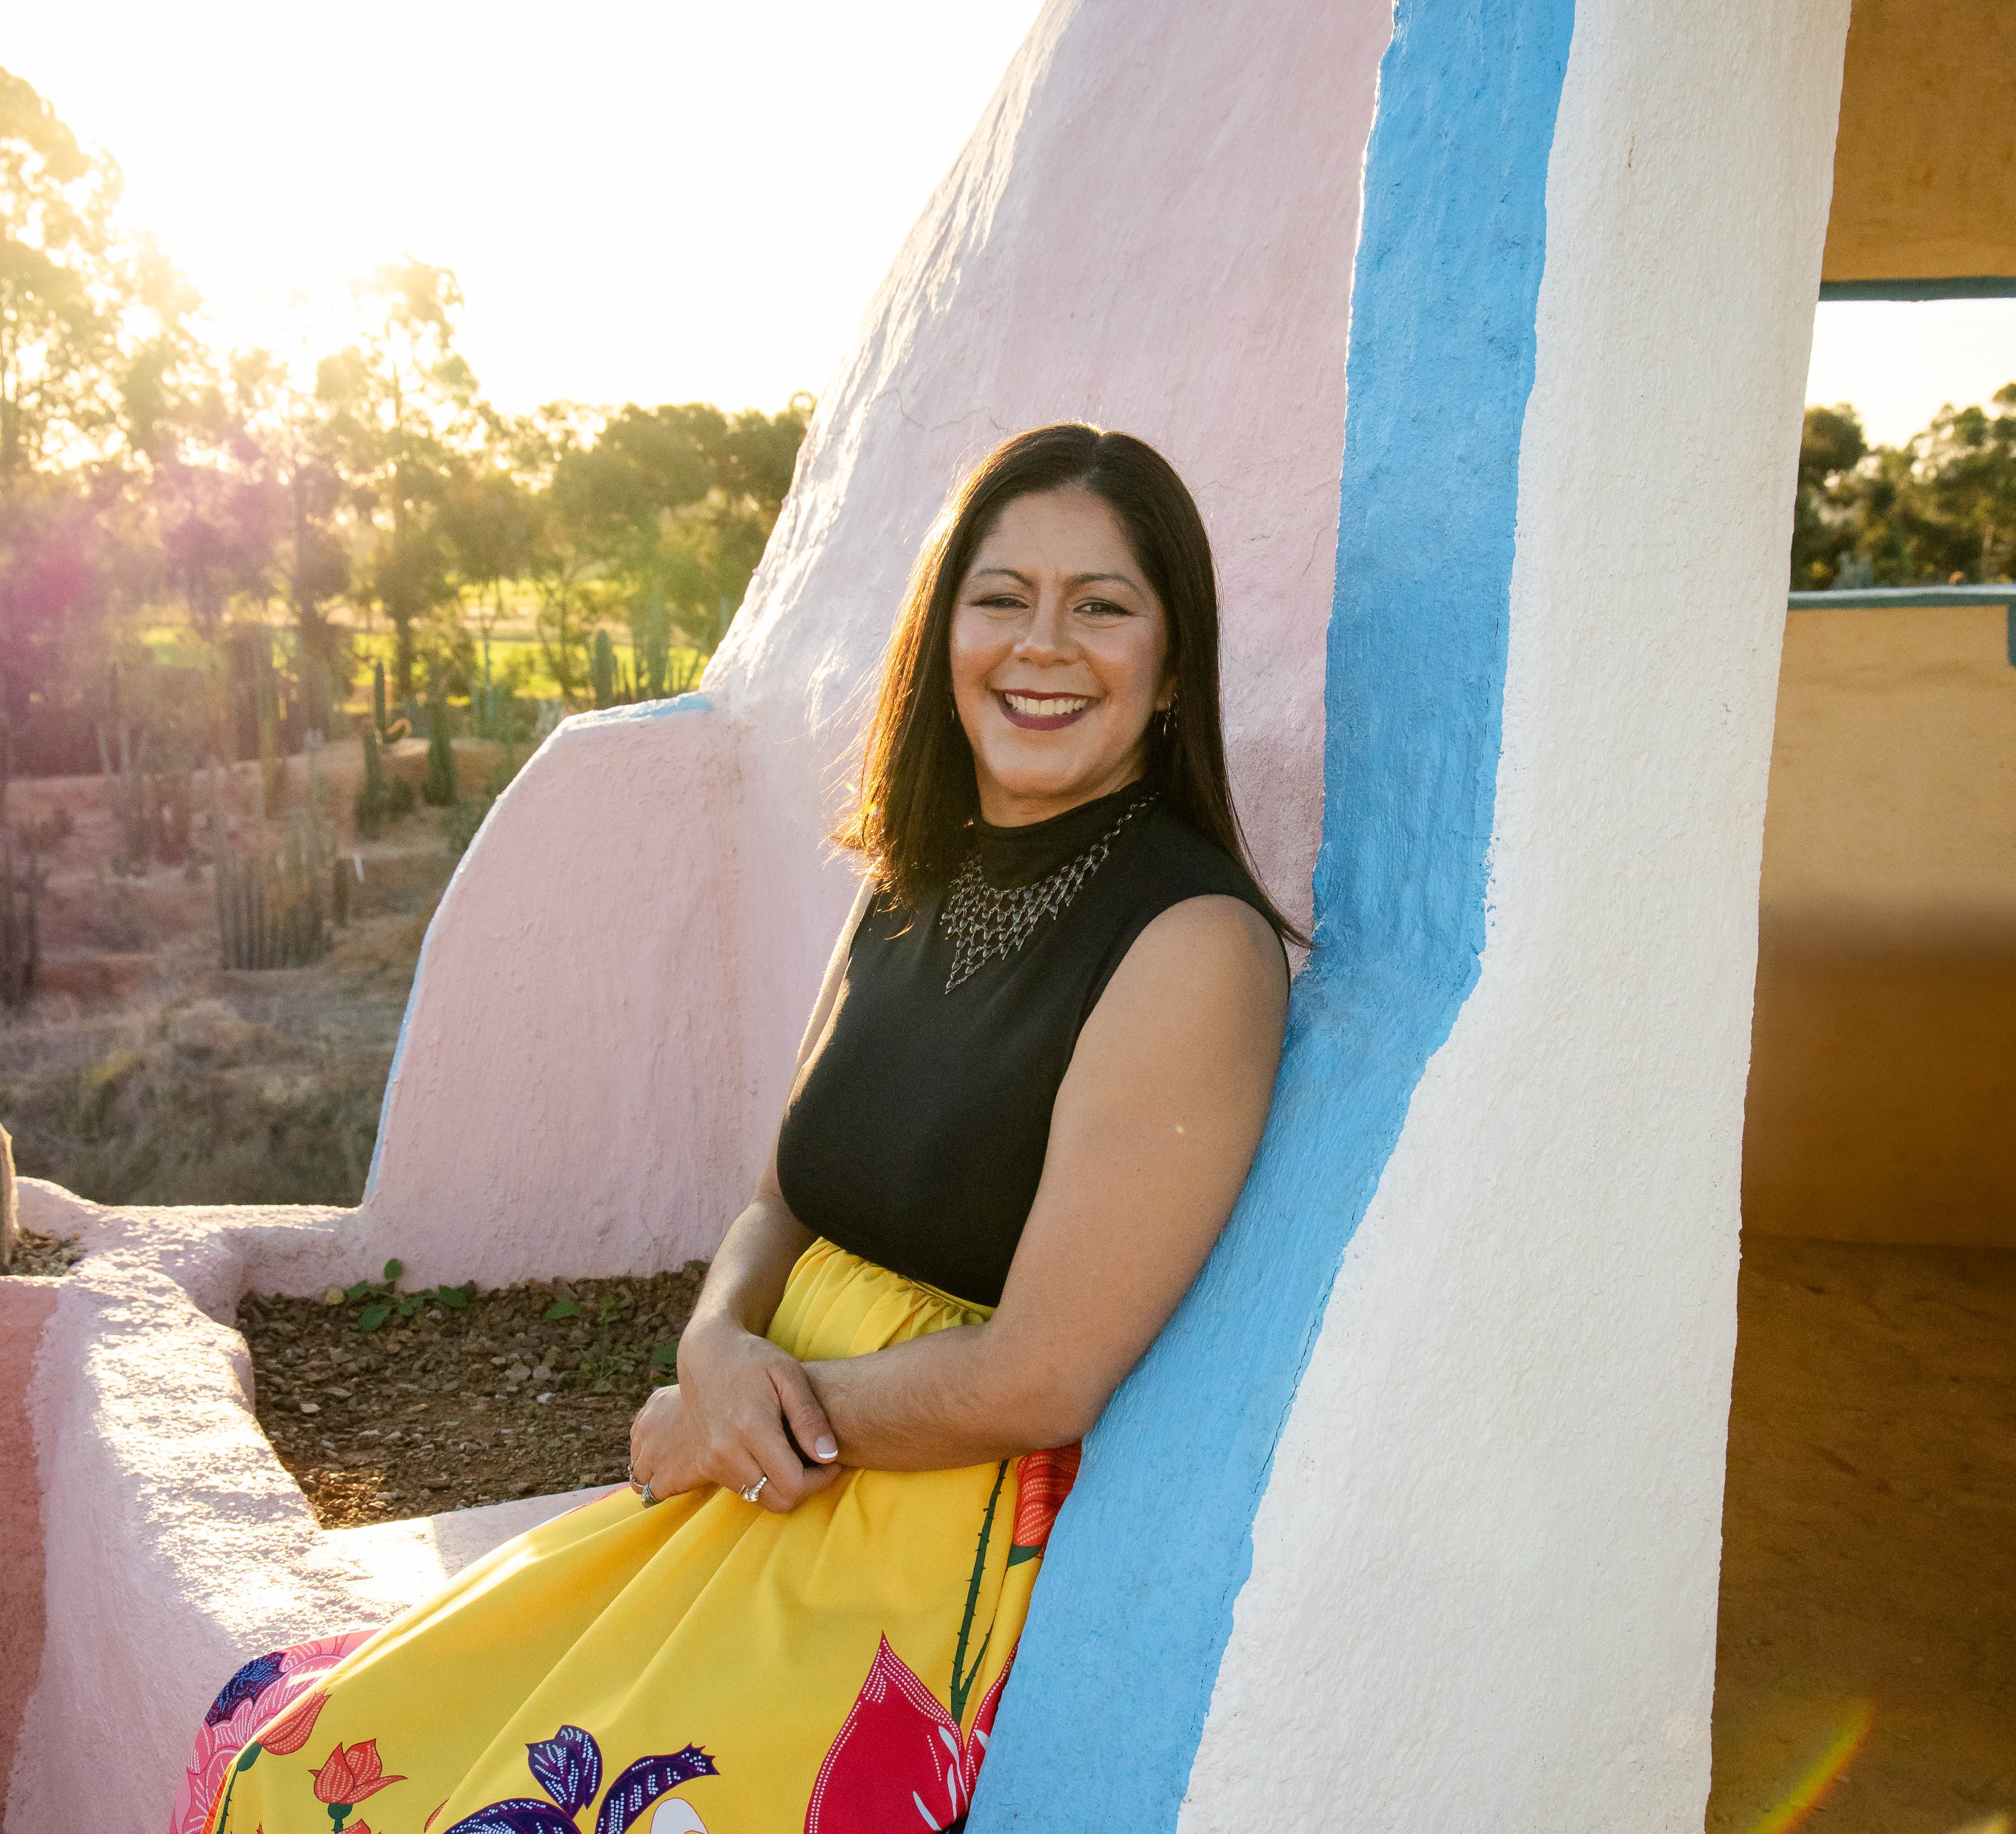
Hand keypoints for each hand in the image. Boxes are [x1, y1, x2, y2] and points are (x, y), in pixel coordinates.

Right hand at [627, 1318, 840, 1514]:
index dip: (822, 1479)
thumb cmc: (753, 1359)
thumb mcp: (789, 1375)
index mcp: (751, 1428)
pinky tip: (774, 1455)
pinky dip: (764, 1481)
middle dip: (806, 1487)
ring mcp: (713, 1460)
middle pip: (779, 1500)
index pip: (794, 1483)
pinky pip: (743, 1490)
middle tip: (819, 1462)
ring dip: (784, 1485)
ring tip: (797, 1455)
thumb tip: (829, 1457)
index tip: (833, 1460)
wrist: (705, 1354)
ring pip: (760, 1499)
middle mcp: (727, 1451)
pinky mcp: (705, 1464)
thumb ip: (809, 1417)